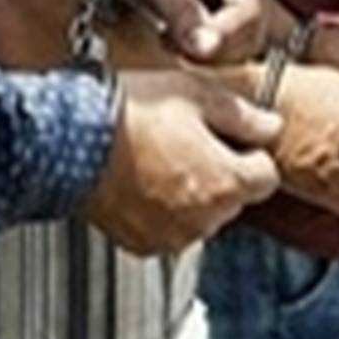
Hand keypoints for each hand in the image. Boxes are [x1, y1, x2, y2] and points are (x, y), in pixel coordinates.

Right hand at [82, 71, 281, 253]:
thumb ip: (244, 115)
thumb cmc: (128, 112)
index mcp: (227, 183)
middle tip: (185, 139)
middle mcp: (204, 219)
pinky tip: (140, 179)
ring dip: (190, 193)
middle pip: (233, 198)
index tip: (229, 136)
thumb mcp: (197, 94)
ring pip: (200, 216)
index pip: (266, 176)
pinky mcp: (142, 244)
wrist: (67, 137)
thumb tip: (271, 127)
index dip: (249, 152)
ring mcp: (172, 236)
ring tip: (157, 157)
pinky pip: (167, 229)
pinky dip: (160, 211)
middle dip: (219, 172)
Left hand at [98, 0, 272, 61]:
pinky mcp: (232, 16)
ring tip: (169, 37)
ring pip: (246, 48)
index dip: (221, 40)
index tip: (182, 50)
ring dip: (209, 56)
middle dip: (213, 50)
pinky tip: (177, 41)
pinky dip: (206, 55)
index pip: (251, 15)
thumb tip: (209, 48)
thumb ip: (182, 11)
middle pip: (254, 36)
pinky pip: (234, 49)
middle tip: (167, 39)